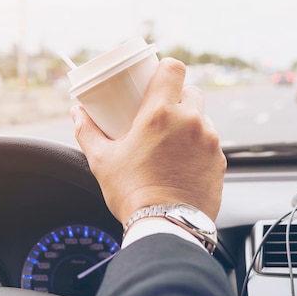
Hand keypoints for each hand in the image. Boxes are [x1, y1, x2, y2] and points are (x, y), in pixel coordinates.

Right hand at [71, 57, 224, 225]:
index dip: (166, 69)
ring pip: (202, 118)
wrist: (166, 226)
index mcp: (160, 114)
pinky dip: (198, 147)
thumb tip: (77, 113)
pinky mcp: (220, 161)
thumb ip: (87, 131)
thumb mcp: (102, 160)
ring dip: (189, 123)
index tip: (156, 79)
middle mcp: (190, 121)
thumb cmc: (132, 193)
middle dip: (178, 98)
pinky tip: (183, 163)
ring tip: (171, 143)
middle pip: (191, 91)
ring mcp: (209, 141)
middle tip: (161, 115)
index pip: (174, 68)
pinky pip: (210, 143)